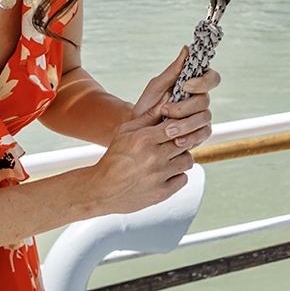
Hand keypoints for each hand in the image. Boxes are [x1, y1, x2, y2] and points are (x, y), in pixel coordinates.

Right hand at [88, 49, 217, 215]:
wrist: (101, 189)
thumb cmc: (115, 156)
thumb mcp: (127, 131)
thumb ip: (150, 115)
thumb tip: (169, 96)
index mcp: (145, 139)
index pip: (177, 124)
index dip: (182, 123)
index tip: (180, 125)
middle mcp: (154, 158)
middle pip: (185, 141)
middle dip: (183, 140)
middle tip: (175, 142)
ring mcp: (159, 177)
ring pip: (188, 160)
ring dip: (182, 158)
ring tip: (170, 158)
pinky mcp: (162, 193)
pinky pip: (183, 179)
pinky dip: (177, 176)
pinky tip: (166, 173)